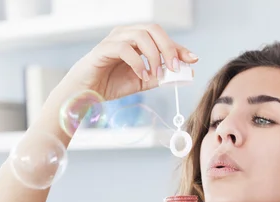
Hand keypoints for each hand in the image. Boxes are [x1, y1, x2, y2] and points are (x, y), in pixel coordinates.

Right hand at [59, 24, 197, 100]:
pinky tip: (142, 75)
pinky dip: (139, 63)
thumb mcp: (143, 81)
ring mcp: (115, 39)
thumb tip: (184, 74)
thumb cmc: (111, 83)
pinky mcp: (104, 48)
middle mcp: (126, 34)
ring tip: (155, 75)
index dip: (179, 47)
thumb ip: (161, 76)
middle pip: (154, 29)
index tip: (192, 60)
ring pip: (142, 35)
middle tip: (175, 67)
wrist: (86, 93)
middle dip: (169, 48)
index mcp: (136, 40)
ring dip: (155, 56)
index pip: (162, 37)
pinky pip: (126, 49)